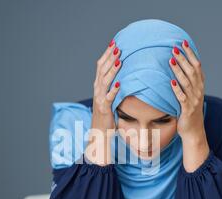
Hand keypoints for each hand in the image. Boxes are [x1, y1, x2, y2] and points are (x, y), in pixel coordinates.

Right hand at [86, 39, 121, 164]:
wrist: (99, 133)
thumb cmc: (106, 116)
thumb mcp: (108, 98)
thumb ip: (113, 86)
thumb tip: (124, 76)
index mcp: (98, 86)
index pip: (101, 66)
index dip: (107, 54)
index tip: (115, 43)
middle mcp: (97, 90)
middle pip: (102, 70)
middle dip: (110, 58)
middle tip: (118, 46)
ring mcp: (100, 99)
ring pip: (105, 81)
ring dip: (112, 70)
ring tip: (120, 60)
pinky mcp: (104, 109)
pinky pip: (109, 98)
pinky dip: (114, 90)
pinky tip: (120, 83)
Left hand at [169, 40, 209, 171]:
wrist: (193, 131)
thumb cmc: (189, 111)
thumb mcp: (190, 94)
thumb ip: (186, 81)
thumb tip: (177, 65)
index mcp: (200, 85)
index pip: (196, 65)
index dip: (190, 53)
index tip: (183, 42)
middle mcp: (199, 91)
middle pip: (192, 70)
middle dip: (183, 58)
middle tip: (175, 47)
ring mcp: (194, 100)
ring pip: (187, 82)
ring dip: (179, 70)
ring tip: (171, 59)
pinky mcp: (187, 109)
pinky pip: (182, 97)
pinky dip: (177, 89)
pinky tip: (170, 82)